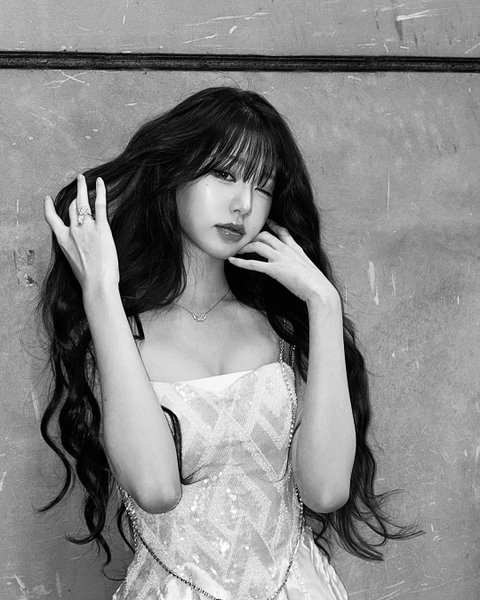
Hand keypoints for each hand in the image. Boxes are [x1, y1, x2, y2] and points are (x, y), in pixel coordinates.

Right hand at [44, 174, 119, 293]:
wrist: (97, 283)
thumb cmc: (88, 278)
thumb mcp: (73, 262)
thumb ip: (74, 249)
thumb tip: (82, 245)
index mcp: (63, 240)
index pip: (52, 219)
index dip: (49, 207)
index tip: (48, 199)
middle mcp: (72, 231)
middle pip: (71, 207)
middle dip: (74, 195)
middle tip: (78, 183)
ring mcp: (86, 227)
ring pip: (82, 202)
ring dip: (82, 188)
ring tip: (83, 179)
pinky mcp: (101, 227)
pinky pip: (99, 204)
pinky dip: (100, 191)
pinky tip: (100, 182)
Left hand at [228, 220, 340, 308]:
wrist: (320, 290)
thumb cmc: (317, 285)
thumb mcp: (310, 270)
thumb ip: (302, 267)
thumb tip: (300, 273)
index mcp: (296, 249)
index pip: (283, 231)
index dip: (273, 226)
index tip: (267, 222)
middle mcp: (286, 250)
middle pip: (265, 235)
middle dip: (253, 237)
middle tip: (244, 242)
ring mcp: (280, 258)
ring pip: (257, 245)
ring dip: (245, 247)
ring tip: (237, 250)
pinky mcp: (274, 269)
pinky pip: (253, 263)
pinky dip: (240, 262)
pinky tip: (231, 261)